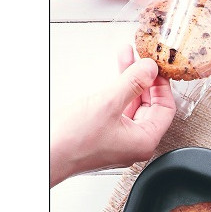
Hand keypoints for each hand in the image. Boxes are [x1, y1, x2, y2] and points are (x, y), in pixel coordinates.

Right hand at [50, 46, 176, 186]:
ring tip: (127, 56)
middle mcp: (135, 144)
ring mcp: (120, 140)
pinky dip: (118, 91)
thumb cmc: (71, 142)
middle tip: (142, 58)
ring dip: (131, 81)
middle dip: (145, 79)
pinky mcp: (105, 135)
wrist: (43, 155)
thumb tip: (150, 69)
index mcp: (144, 141)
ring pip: (134, 105)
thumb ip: (133, 83)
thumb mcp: (108, 103)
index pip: (166, 109)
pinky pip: (119, 110)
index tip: (156, 68)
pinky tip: (116, 74)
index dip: (162, 85)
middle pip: (151, 106)